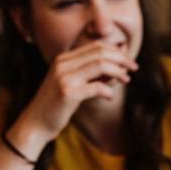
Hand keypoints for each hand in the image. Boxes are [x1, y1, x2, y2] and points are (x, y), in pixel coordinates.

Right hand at [15, 41, 137, 143]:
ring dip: (118, 72)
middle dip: (121, 59)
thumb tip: (119, 70)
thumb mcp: (73, 85)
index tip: (128, 61)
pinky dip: (108, 91)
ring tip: (127, 80)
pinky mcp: (68, 93)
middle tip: (134, 68)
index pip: (95, 46)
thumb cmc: (57, 106)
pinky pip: (96, 87)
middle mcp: (62, 64)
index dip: (116, 51)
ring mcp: (64, 77)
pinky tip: (109, 97)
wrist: (36, 123)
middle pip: (100, 52)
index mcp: (63, 59)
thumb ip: (91, 75)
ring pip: (100, 65)